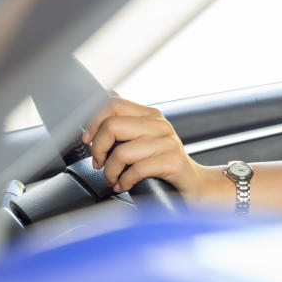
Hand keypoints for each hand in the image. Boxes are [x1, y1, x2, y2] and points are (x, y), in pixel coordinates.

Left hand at [81, 96, 210, 199]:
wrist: (193, 185)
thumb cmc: (164, 165)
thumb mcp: (145, 139)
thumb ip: (127, 122)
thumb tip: (108, 96)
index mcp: (151, 115)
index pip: (114, 105)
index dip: (94, 122)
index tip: (88, 140)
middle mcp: (160, 125)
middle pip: (113, 126)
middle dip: (98, 149)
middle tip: (99, 164)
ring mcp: (167, 142)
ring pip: (121, 152)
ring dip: (110, 172)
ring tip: (113, 179)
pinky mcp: (172, 162)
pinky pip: (136, 170)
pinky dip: (124, 182)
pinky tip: (124, 185)